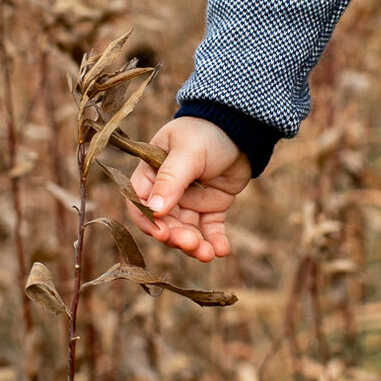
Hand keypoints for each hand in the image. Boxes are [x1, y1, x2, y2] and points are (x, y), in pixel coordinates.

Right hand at [127, 117, 251, 262]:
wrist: (241, 126)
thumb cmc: (206, 131)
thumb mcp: (187, 152)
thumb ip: (171, 179)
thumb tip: (153, 211)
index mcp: (150, 173)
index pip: (139, 202)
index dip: (148, 221)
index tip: (162, 233)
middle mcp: (166, 191)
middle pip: (165, 223)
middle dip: (176, 236)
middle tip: (192, 243)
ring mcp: (189, 201)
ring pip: (187, 230)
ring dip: (195, 245)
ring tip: (207, 254)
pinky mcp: (211, 207)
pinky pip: (210, 229)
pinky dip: (214, 241)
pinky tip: (221, 250)